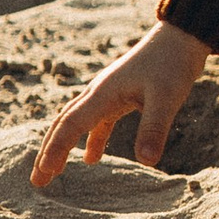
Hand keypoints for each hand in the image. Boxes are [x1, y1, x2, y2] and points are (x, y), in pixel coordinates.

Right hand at [31, 21, 208, 184]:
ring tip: (53, 172)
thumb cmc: (172, 63)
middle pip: (64, 124)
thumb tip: (147, 162)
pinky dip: (90, 139)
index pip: (71, 124)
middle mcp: (99, 92)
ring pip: (76, 122)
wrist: (181, 37)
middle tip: (37, 181)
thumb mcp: (167, 98)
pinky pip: (97, 121)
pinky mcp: (120, 94)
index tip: (44, 172)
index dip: (56, 149)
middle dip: (48, 152)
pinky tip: (92, 159)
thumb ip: (154, 129)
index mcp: (103, 93)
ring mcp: (108, 92)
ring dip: (63, 146)